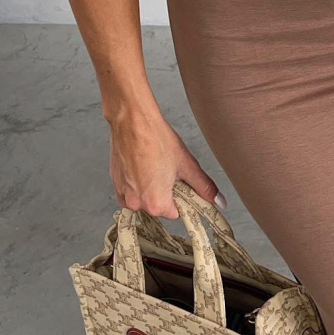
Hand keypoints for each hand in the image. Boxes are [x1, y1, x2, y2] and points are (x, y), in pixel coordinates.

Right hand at [107, 107, 225, 220]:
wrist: (132, 121)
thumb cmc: (157, 139)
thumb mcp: (187, 165)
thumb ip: (204, 187)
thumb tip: (219, 202)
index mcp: (156, 203)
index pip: (175, 213)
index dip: (180, 197)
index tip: (179, 183)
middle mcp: (136, 203)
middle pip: (158, 206)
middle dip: (164, 192)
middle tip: (166, 170)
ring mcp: (123, 194)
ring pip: (143, 198)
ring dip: (149, 187)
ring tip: (153, 165)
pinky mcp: (114, 184)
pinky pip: (130, 191)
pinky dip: (136, 182)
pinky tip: (141, 165)